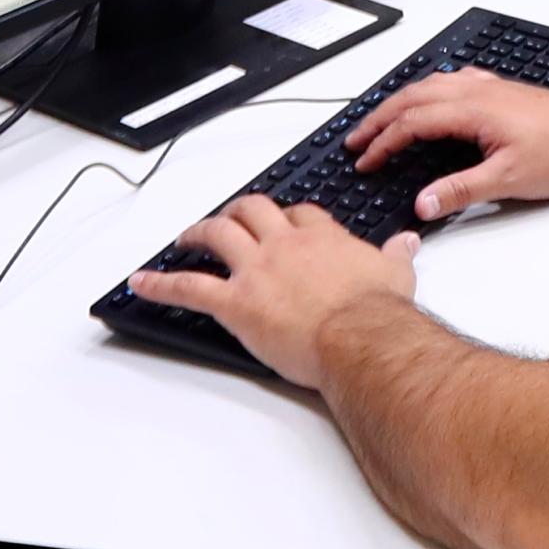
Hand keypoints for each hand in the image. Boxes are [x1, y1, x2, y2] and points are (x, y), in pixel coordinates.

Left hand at [130, 196, 414, 389]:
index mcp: (322, 238)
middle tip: (228, 218)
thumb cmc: (377, 312)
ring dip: (197, 234)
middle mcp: (284, 245)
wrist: (362, 337)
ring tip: (185, 238)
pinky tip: (141, 283)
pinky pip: (188, 287)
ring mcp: (256, 270)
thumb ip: (396, 254)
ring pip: (217, 235)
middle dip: (237, 211)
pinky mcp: (235, 302)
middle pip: (251, 211)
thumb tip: (407, 242)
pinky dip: (160, 284)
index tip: (283, 221)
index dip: (286, 216)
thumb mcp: (397, 274)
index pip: (298, 214)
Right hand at [340, 68, 548, 222]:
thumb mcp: (507, 181)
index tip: (365, 162)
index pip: (412, 123)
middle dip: (379, 118)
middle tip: (355, 140)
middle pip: (412, 97)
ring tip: (380, 120)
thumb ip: (461, 191)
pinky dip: (428, 89)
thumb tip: (422, 203)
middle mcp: (475, 90)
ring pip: (430, 85)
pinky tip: (430, 97)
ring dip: (400, 102)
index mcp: (472, 110)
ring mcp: (488, 86)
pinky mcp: (499, 89)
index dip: (383, 143)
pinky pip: (452, 80)